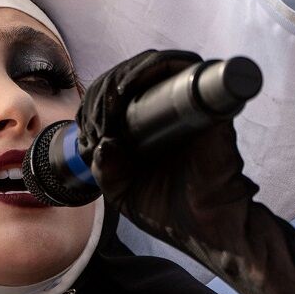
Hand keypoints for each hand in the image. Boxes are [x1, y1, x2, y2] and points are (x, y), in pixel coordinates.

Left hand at [76, 50, 259, 267]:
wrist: (207, 229)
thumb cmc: (169, 212)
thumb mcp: (122, 192)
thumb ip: (105, 169)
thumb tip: (100, 142)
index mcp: (148, 126)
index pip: (118, 93)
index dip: (96, 101)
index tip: (87, 129)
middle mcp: (169, 109)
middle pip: (131, 74)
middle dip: (103, 89)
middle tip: (94, 119)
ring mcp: (189, 103)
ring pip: (153, 65)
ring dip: (122, 76)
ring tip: (107, 105)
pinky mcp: (205, 104)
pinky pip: (181, 69)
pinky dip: (149, 70)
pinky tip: (125, 90)